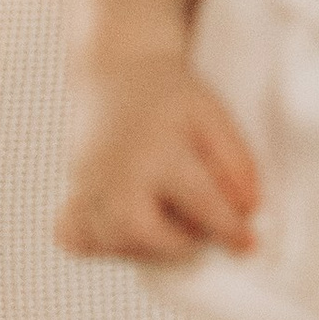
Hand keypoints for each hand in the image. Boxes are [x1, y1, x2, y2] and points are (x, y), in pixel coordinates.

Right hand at [56, 59, 260, 263]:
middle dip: (177, 246)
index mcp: (159, 150)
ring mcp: (87, 183)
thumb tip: (247, 209)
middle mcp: (117, 171)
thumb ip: (237, 164)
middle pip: (142, 234)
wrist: (117, 72)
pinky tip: (122, 228)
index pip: (201, 204)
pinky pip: (75, 237)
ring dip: (142, 248)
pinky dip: (99, 243)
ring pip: (109, 242)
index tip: (248, 244)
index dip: (230, 230)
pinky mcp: (71, 191)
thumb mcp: (215, 118)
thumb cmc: (170, 97)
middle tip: (195, 232)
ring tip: (163, 225)